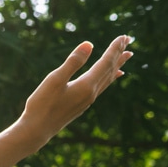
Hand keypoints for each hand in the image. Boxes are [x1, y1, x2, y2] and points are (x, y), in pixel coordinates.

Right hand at [18, 35, 132, 146]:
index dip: (114, 48)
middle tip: (129, 40)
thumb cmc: (42, 104)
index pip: (106, 62)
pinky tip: (111, 77)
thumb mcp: (55, 80)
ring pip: (108, 78)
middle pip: (110, 69)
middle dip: (119, 54)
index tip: (124, 36)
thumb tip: (89, 44)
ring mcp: (88, 99)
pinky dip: (110, 77)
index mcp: (87, 85)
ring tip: (126, 56)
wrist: (37, 130)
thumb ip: (73, 62)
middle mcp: (92, 92)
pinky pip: (102, 86)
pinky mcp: (82, 103)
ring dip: (117, 65)